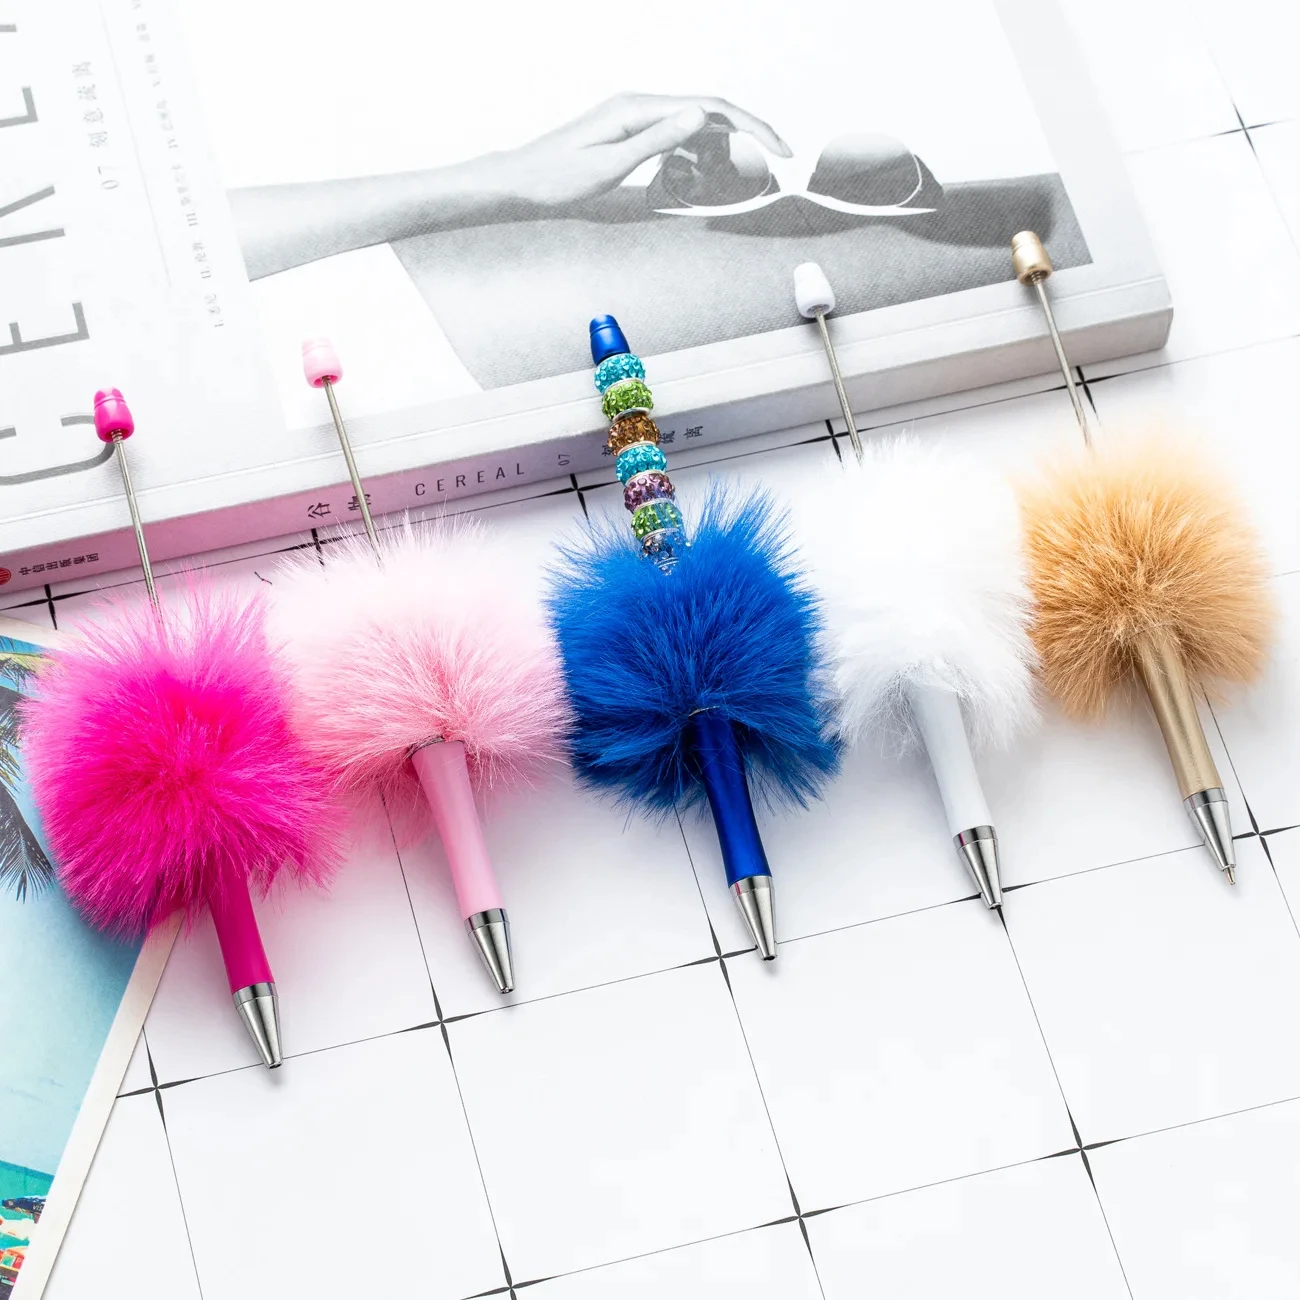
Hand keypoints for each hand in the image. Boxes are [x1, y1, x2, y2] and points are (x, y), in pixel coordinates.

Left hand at [487, 93, 791, 206]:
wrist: (522, 179)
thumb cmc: (558, 177)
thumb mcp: (611, 164)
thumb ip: (658, 140)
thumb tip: (701, 115)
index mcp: (639, 109)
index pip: (710, 109)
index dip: (752, 127)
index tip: (780, 151)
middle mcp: (640, 105)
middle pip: (709, 111)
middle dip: (748, 135)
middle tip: (778, 162)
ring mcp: (636, 117)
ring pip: (695, 125)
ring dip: (722, 149)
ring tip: (739, 179)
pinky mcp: (630, 132)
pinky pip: (674, 137)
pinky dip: (695, 155)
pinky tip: (700, 177)